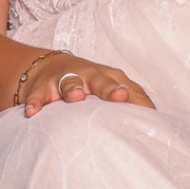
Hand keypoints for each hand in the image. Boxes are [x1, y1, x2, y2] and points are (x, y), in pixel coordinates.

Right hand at [16, 52, 154, 117]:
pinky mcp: (42, 89)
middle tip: (120, 96)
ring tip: (75, 96)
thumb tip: (157, 121)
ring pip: (69, 82)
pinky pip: (38, 96)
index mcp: (108, 78)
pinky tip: (32, 112)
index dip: (136, 99)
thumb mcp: (109, 87)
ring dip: (72, 88)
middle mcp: (88, 75)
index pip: (126, 87)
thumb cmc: (88, 82)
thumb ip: (133, 101)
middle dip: (110, 88)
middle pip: (101, 80)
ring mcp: (64, 79)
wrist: (46, 67)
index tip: (148, 113)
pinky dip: (35, 103)